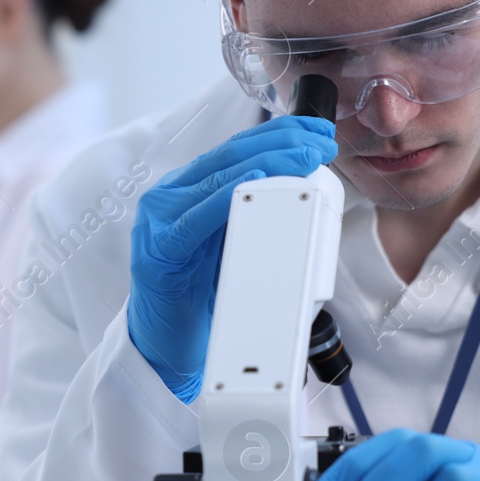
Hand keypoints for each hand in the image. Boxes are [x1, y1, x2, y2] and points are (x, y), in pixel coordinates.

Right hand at [126, 116, 336, 402]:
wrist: (166, 349)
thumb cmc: (201, 298)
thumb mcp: (233, 245)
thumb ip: (252, 215)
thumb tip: (303, 190)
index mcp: (187, 192)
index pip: (235, 151)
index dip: (278, 135)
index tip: (316, 131)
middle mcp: (168, 199)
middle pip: (229, 156)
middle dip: (281, 142)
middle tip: (320, 141)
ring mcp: (159, 223)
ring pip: (217, 180)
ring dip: (268, 163)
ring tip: (304, 157)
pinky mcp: (158, 252)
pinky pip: (195, 220)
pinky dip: (226, 198)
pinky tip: (254, 182)